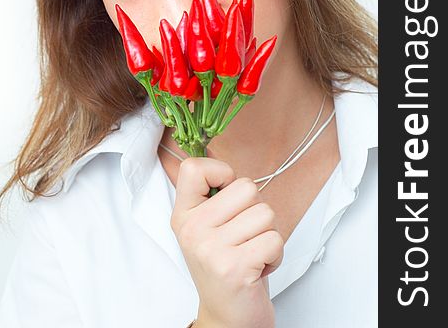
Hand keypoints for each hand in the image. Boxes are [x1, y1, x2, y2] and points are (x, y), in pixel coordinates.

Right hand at [170, 155, 283, 327]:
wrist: (227, 318)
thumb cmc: (225, 266)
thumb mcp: (208, 226)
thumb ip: (211, 192)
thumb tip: (212, 148)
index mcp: (184, 215)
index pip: (195, 168)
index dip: (222, 173)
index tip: (225, 195)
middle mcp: (192, 230)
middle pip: (247, 188)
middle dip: (256, 210)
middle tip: (244, 235)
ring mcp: (211, 249)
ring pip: (265, 213)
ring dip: (268, 234)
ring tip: (251, 252)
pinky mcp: (235, 268)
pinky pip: (275, 239)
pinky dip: (275, 254)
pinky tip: (258, 266)